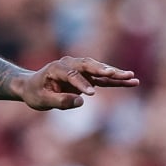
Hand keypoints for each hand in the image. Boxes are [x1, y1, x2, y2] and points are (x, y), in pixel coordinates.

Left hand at [16, 57, 139, 110]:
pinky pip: (104, 78)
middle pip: (89, 66)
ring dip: (115, 73)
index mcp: (56, 68)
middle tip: (115, 74)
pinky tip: (132, 81)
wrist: (33, 86)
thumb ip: (59, 101)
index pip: (72, 75)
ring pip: (100, 70)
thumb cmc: (35, 93)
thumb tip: (80, 102)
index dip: (81, 84)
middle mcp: (70, 64)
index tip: (91, 94)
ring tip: (131, 77)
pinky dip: (116, 80)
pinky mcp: (87, 76)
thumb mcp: (41, 100)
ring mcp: (80, 69)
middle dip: (104, 70)